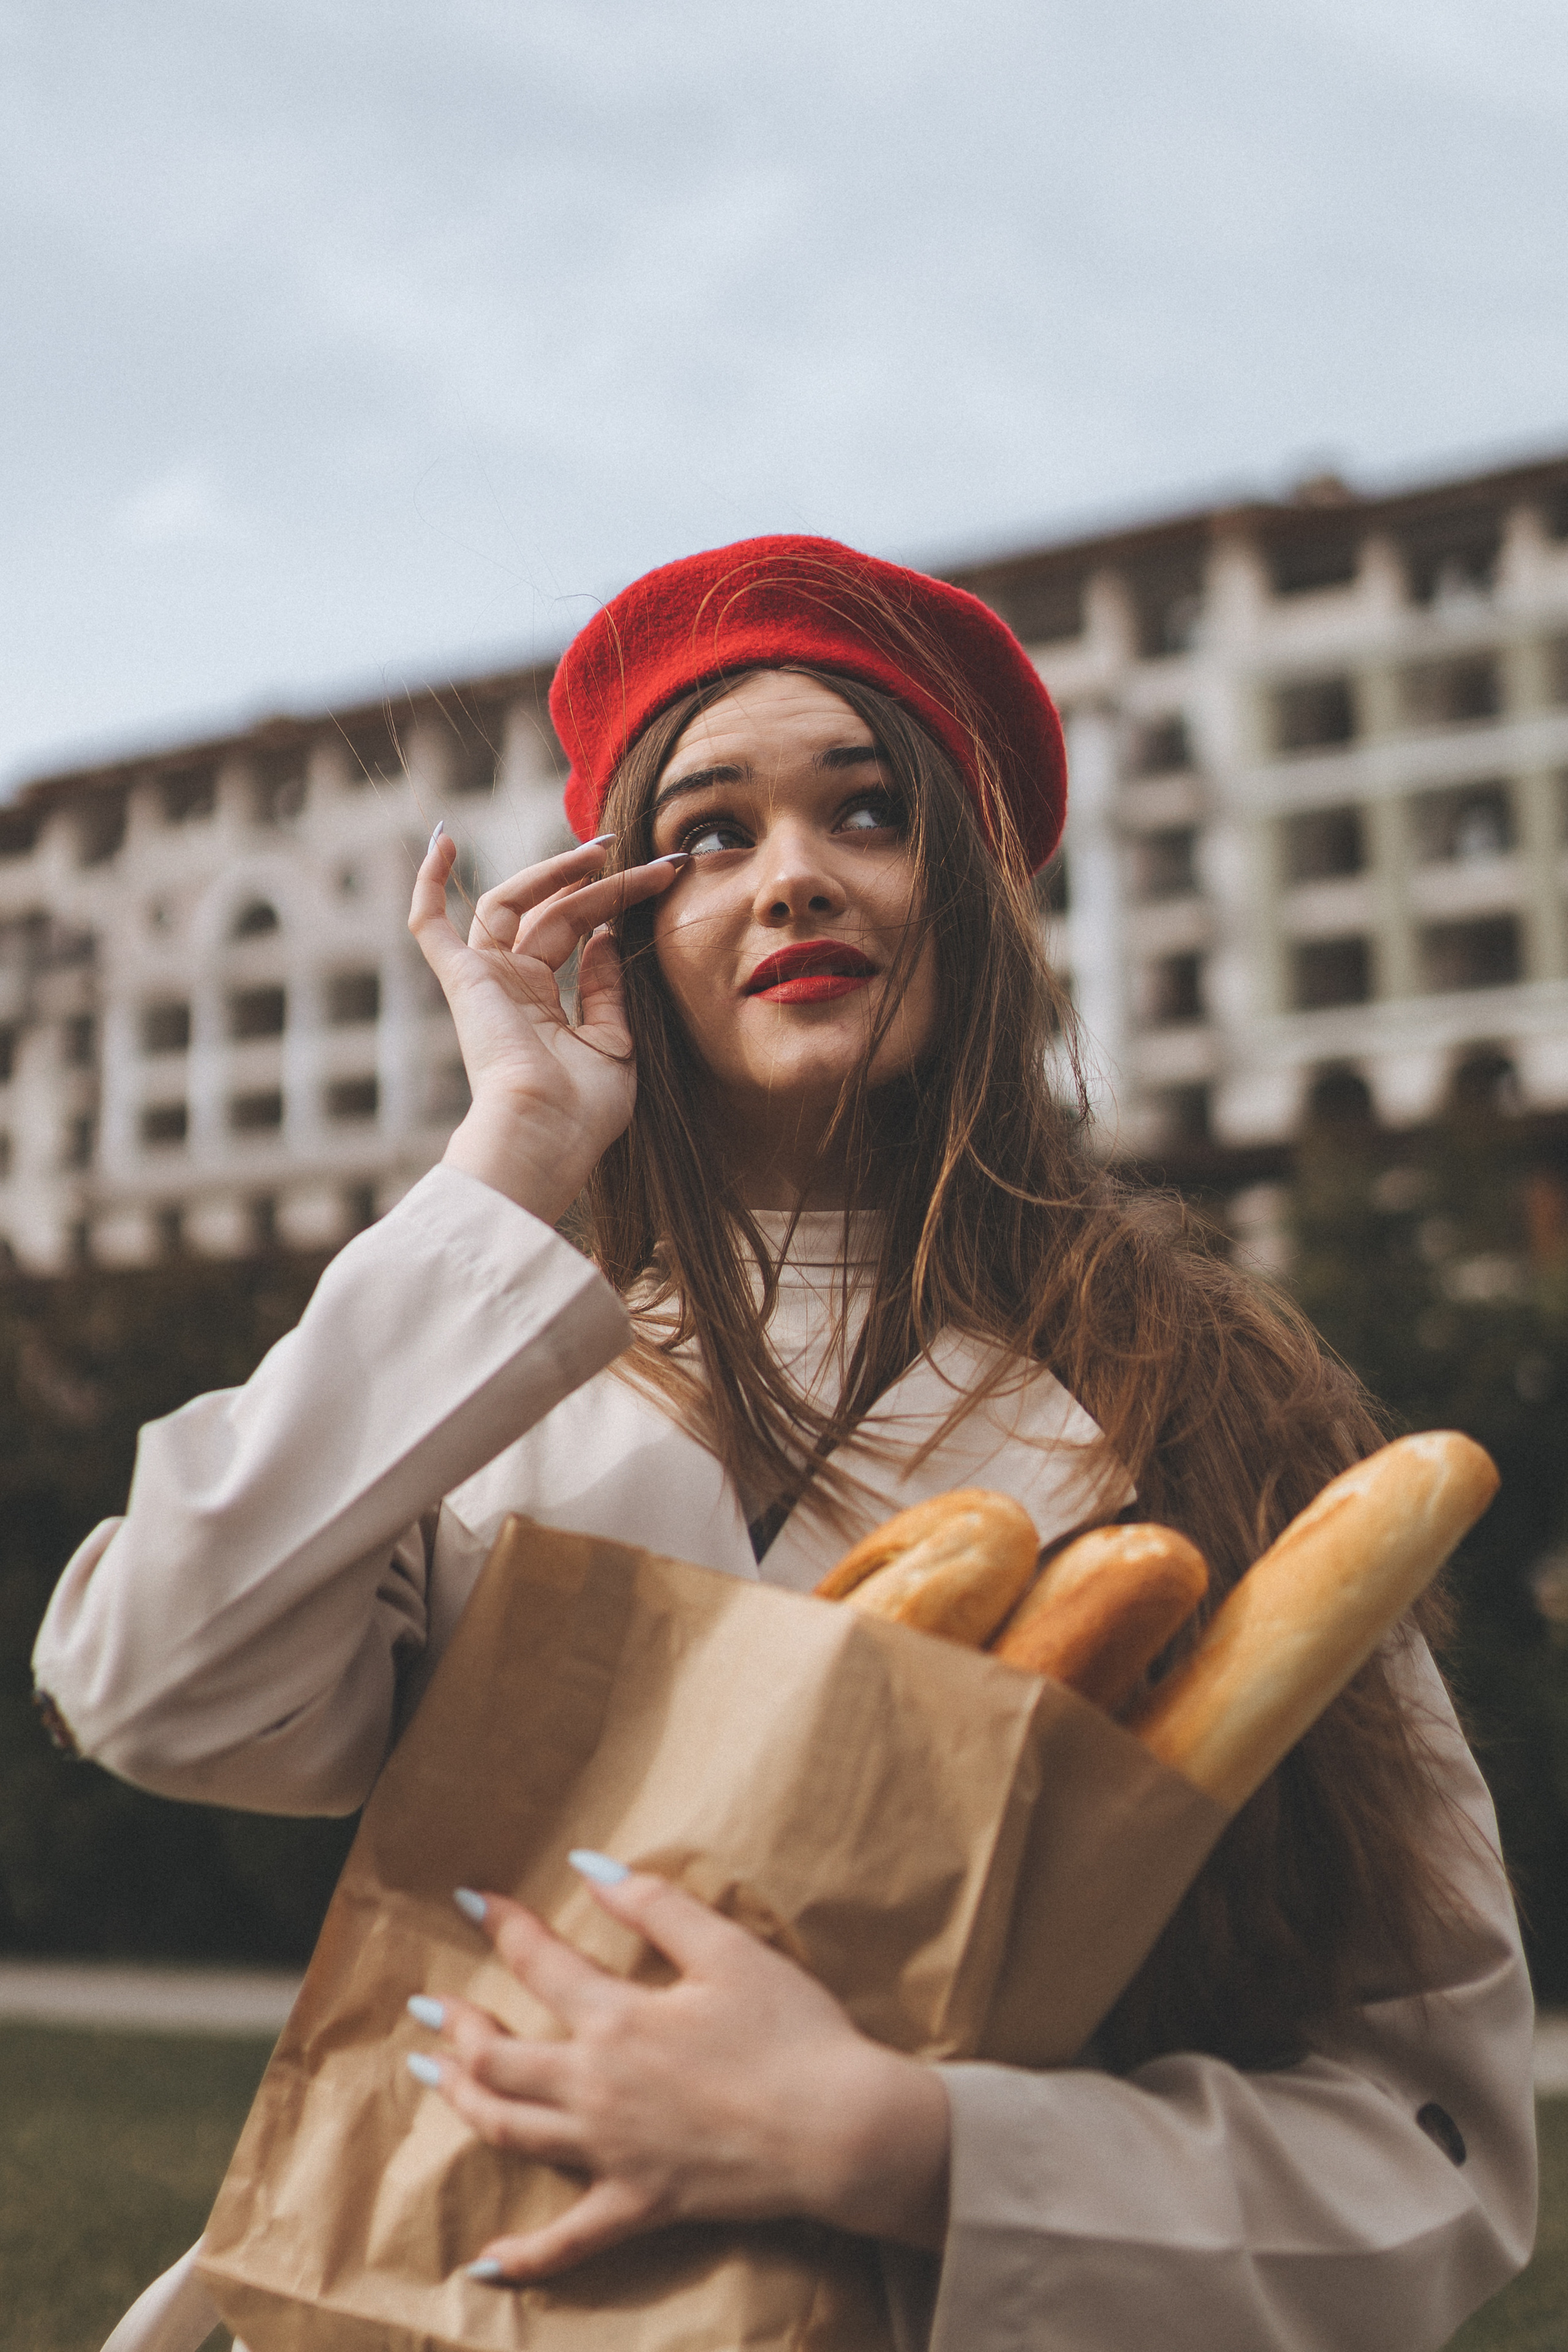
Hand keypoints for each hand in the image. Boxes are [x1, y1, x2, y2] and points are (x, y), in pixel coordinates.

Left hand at [406, 1868, 950, 2282]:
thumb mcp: (728, 1949)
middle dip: (455, 2027)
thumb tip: (590, 1867)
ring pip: (511, 2131)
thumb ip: (655, 1905)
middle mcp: (597, 2087)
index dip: (501, 1925)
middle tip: (427, 2006)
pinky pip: (568, 2242)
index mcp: (618, 2019)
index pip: (539, 1962)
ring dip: (461, 2102)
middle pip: (498, 2059)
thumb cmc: (792, 2031)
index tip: (467, 1898)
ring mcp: (612, 2153)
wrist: (838, 2130)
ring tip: (431, 2080)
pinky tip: (481, 2265)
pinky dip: (521, 2257)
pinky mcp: (639, 2204)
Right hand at [407, 830, 687, 1222]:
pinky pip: (430, 925)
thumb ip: (607, 988)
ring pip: (514, 904)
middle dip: (595, 881)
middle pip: (553, 913)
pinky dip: (429, 883)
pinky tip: (444, 839)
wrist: (545, 1133)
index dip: (612, 906)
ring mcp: (484, 981)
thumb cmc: (583, 1110)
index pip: (574, 938)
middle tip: (631, 851)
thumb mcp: (614, 1043)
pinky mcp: (462, 980)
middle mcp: (511, 989)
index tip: (657, 881)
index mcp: (542, 1008)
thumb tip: (609, 937)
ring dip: (554, 870)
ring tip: (603, 849)